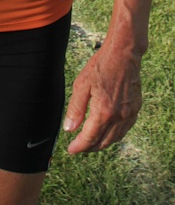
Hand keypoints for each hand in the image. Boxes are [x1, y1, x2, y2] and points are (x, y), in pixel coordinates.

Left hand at [63, 39, 142, 153]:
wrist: (123, 55)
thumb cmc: (100, 67)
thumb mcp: (81, 85)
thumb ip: (75, 109)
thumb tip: (69, 129)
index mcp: (103, 112)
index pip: (90, 138)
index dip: (79, 146)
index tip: (70, 150)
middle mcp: (119, 117)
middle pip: (103, 142)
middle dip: (89, 147)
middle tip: (78, 147)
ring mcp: (129, 114)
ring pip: (115, 138)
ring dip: (102, 143)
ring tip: (90, 141)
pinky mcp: (135, 109)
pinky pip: (124, 130)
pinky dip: (114, 135)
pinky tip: (106, 131)